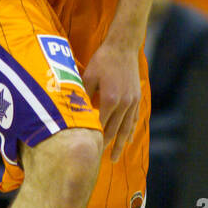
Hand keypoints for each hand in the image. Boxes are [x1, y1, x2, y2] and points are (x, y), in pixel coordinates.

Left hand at [82, 37, 142, 162]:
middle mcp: (123, 103)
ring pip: (126, 128)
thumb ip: (82, 96)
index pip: (100, 125)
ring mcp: (132, 101)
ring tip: (115, 158)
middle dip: (106, 146)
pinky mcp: (136, 97)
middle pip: (114, 130)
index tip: (87, 152)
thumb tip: (71, 111)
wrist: (123, 46)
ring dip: (120, 144)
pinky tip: (128, 140)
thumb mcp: (88, 76)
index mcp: (109, 99)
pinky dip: (131, 130)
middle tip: (98, 160)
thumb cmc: (103, 60)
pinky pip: (134, 118)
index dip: (94, 139)